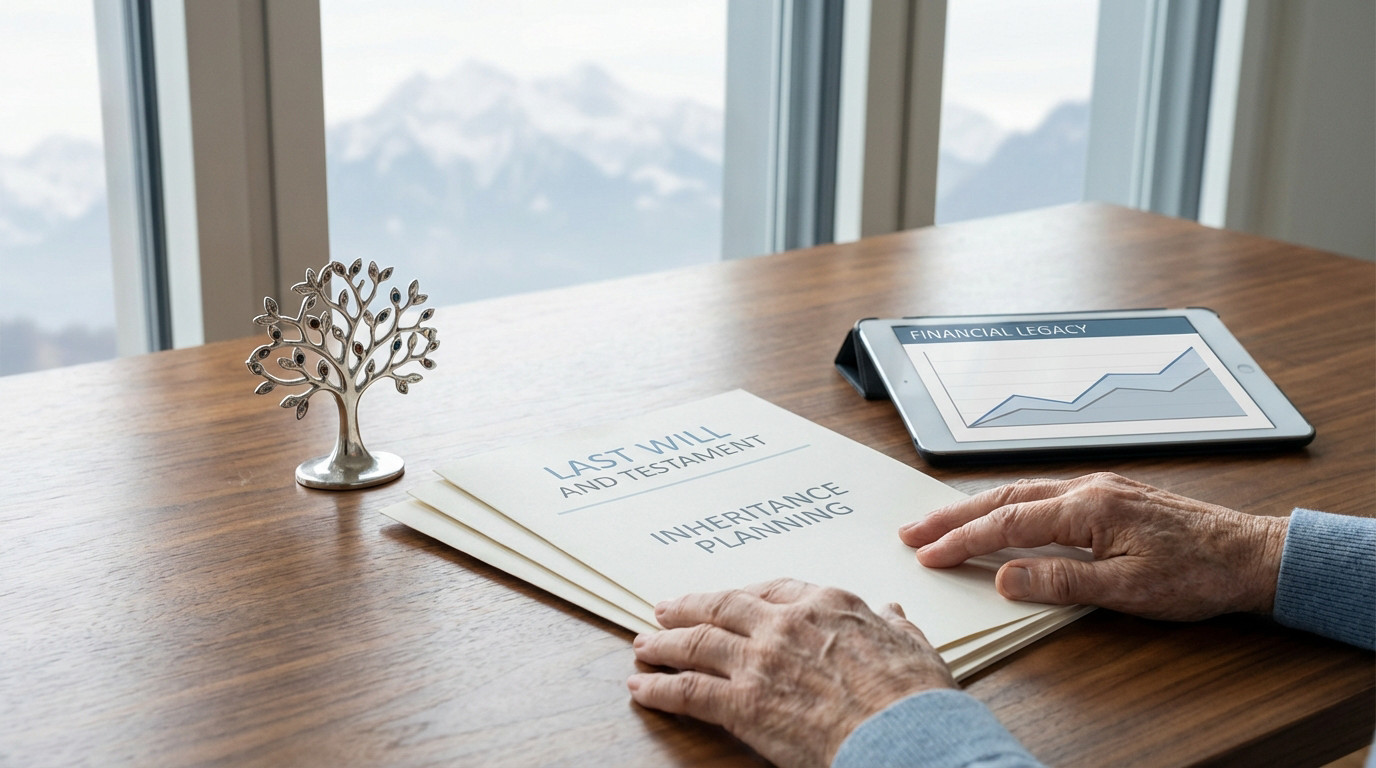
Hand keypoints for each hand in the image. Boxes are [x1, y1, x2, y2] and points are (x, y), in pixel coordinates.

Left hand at [627, 578, 954, 767]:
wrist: (906, 734)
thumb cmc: (916, 696)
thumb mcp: (914, 646)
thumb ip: (895, 626)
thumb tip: (893, 612)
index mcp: (826, 605)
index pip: (773, 591)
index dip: (744, 596)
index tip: (729, 600)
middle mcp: (785, 624)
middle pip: (723, 607)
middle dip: (690, 607)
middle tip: (666, 609)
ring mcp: (760, 660)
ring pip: (697, 643)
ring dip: (664, 643)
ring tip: (644, 644)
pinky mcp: (743, 703)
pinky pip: (688, 690)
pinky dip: (659, 688)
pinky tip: (641, 688)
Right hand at [900, 472, 1287, 620]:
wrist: (1250, 555)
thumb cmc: (1197, 573)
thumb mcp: (1127, 590)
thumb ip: (1061, 581)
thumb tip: (1005, 578)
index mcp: (1089, 508)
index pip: (1008, 523)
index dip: (962, 540)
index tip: (927, 553)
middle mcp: (1088, 488)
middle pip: (1004, 498)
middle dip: (953, 514)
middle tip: (911, 529)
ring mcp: (1099, 488)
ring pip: (1022, 492)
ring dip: (976, 507)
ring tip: (940, 521)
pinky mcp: (1109, 496)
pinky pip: (1044, 495)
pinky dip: (1008, 505)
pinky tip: (999, 514)